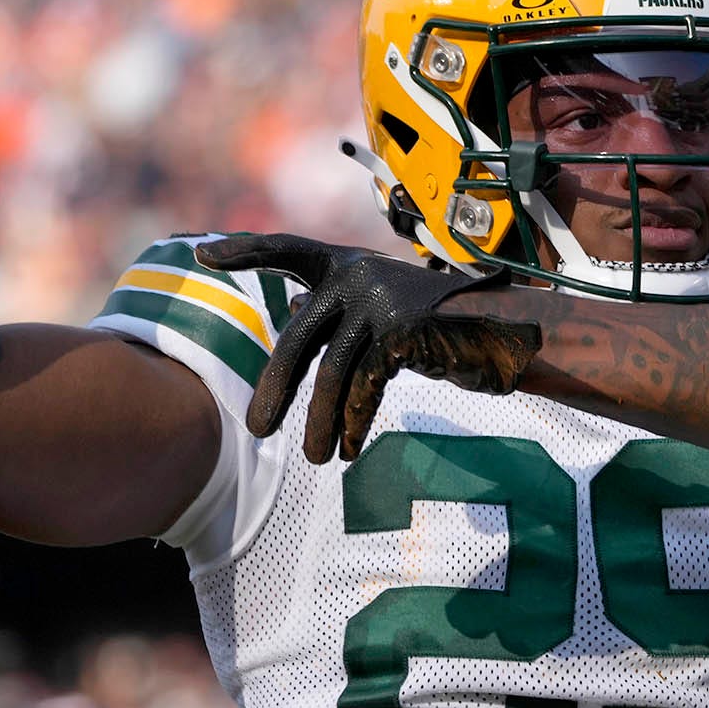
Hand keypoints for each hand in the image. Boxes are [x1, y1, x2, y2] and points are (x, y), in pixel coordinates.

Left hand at [193, 236, 543, 462]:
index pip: (287, 250)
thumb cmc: (442, 325)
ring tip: (312, 457)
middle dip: (276, 388)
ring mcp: (382, 300)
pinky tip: (346, 448)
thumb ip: (339, 310)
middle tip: (256, 429)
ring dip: (319, 421)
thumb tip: (290, 311)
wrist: (506, 332)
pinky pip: (365, 385)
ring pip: (333, 371)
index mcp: (347, 264)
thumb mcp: (383, 310)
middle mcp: (359, 274)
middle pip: (299, 337)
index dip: (247, 251)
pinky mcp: (404, 330)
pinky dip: (352, 421)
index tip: (203, 254)